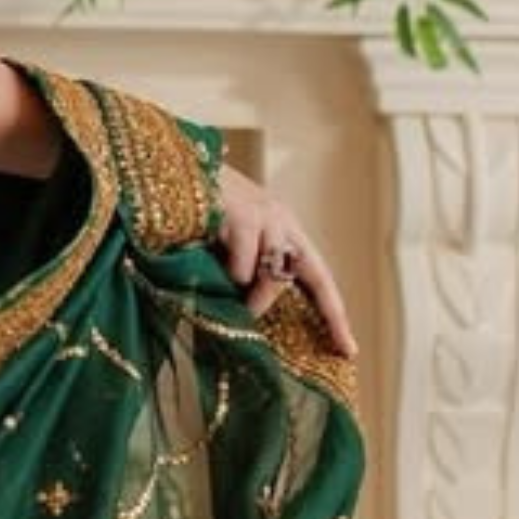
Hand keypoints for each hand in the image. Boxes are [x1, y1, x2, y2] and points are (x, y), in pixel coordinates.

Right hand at [212, 161, 358, 360]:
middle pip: (314, 276)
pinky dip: (233, 275)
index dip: (334, 314)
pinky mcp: (244, 216)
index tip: (348, 350)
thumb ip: (243, 272)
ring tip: (233, 300)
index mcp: (283, 230)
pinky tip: (214, 267)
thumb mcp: (226, 245)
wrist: (169, 168)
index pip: (319, 277)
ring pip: (275, 277)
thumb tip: (246, 318)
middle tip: (311, 341)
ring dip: (255, 298)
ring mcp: (266, 217)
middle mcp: (283, 222)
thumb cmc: (195, 213)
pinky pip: (246, 265)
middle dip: (322, 314)